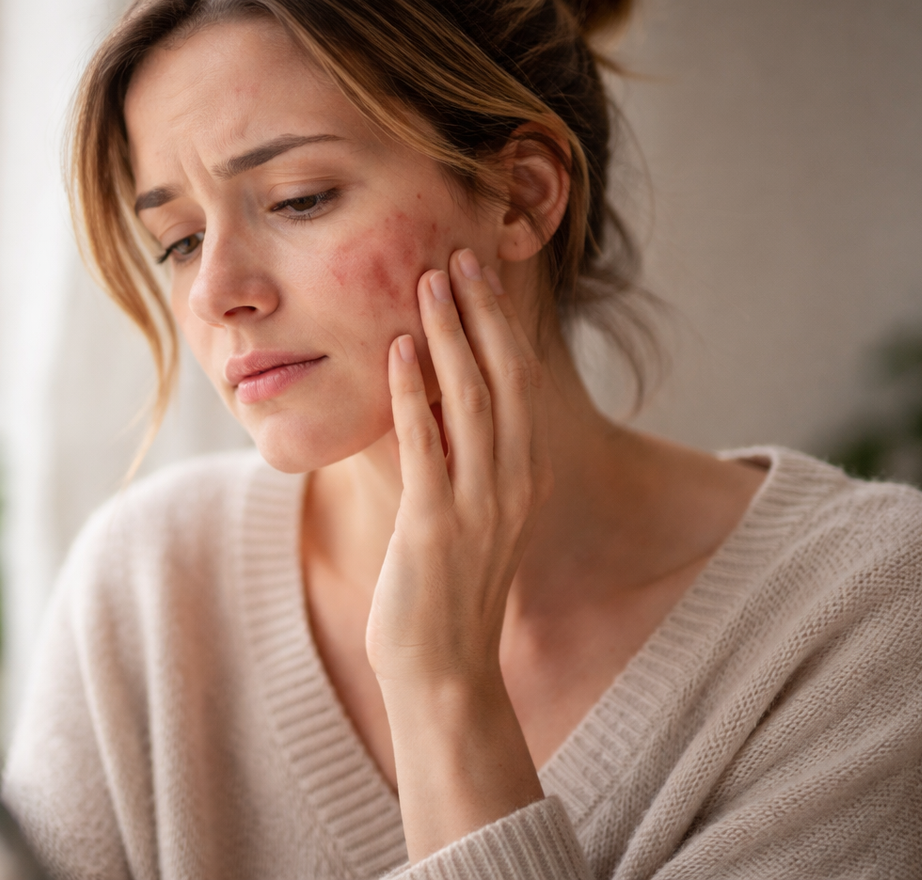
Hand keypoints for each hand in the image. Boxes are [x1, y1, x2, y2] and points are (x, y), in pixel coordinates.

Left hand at [369, 247, 550, 859]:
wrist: (444, 667)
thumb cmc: (446, 588)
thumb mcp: (466, 511)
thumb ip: (459, 456)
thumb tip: (433, 396)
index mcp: (524, 474)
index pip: (518, 379)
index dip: (499, 321)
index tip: (478, 271)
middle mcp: (513, 480)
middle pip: (502, 375)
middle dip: (479, 311)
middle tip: (456, 253)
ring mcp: (480, 503)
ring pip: (469, 399)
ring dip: (447, 335)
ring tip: (426, 282)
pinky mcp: (437, 524)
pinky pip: (427, 444)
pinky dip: (414, 392)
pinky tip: (397, 350)